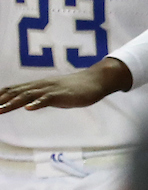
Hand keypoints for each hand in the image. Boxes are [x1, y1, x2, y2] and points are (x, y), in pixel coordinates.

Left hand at [0, 58, 131, 112]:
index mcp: (38, 86)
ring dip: (13, 102)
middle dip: (1, 100)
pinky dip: (38, 103)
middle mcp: (41, 86)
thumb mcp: (54, 93)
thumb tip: (27, 104)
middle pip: (17, 93)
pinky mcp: (63, 94)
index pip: (14, 90)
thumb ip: (40, 97)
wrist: (96, 80)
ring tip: (0, 109)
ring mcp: (52, 89)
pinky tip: (29, 108)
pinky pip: (48, 99)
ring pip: (29, 95)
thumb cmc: (75, 88)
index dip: (0, 96)